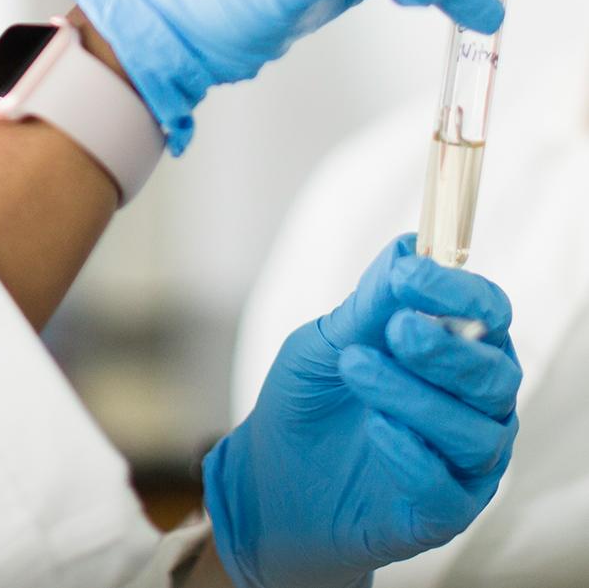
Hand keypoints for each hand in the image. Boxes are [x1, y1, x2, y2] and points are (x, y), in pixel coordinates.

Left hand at [203, 237, 521, 587]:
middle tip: (396, 328)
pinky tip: (376, 428)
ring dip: (416, 396)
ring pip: (476, 431)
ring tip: (356, 368)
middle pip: (494, 373)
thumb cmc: (312, 396)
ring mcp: (464, 462)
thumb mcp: (329, 340)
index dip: (459, 290)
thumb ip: (371, 306)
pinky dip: (413, 455)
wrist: (272, 474)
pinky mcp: (444, 513)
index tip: (412, 275)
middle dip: (446, 348)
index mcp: (456, 347)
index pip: (488, 311)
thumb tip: (406, 253)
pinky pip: (448, 488)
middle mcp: (474, 403)